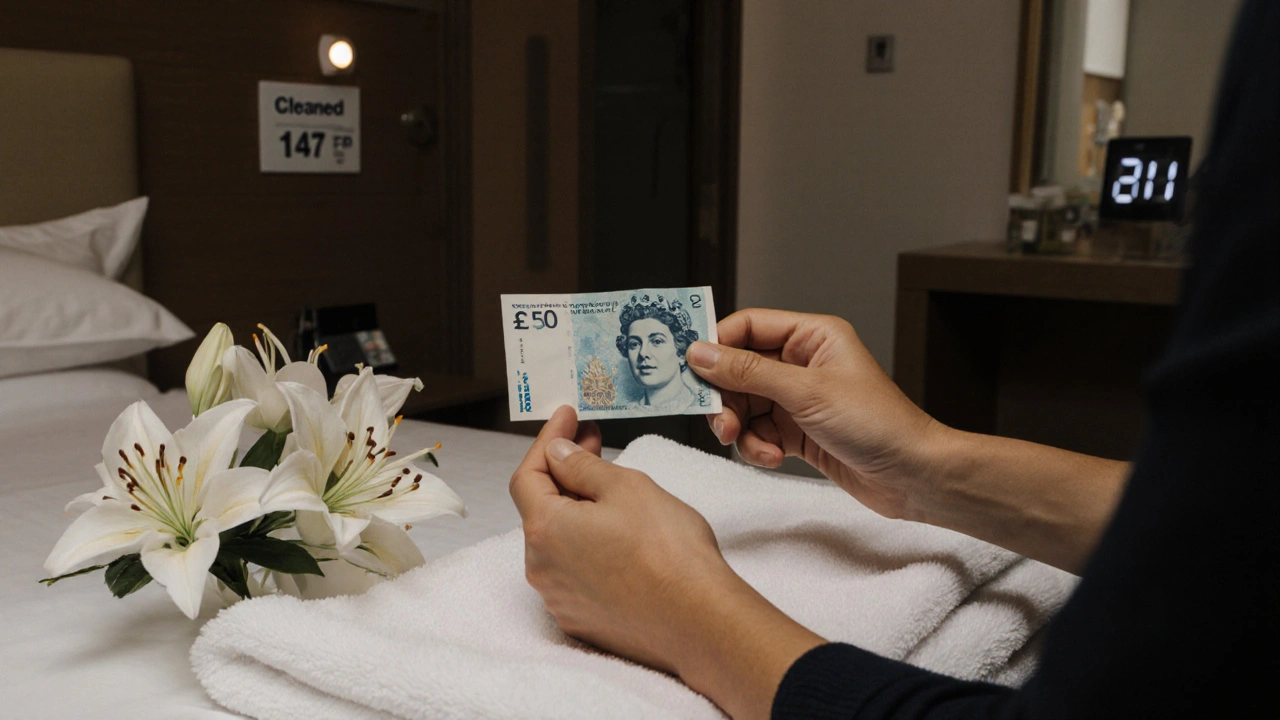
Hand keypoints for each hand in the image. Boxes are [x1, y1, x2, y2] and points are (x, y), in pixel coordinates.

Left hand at [510, 406, 826, 718]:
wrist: (701, 621)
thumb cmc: (670, 553)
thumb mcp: (627, 487)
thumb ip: (582, 466)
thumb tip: (558, 453)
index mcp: (545, 530)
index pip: (527, 476)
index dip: (546, 442)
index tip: (566, 418)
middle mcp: (542, 569)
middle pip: (540, 509)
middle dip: (564, 472)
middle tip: (591, 442)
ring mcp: (560, 599)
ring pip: (559, 542)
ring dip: (576, 510)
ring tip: (611, 488)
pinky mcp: (581, 619)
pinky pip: (574, 572)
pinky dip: (588, 546)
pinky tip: (618, 534)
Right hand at [686, 309, 940, 519]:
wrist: (914, 475)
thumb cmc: (880, 424)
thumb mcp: (807, 392)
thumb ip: (748, 372)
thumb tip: (702, 354)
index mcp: (812, 336)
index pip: (748, 327)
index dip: (717, 345)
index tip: (691, 368)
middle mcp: (802, 364)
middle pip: (738, 370)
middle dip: (725, 399)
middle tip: (721, 422)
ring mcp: (799, 399)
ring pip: (744, 406)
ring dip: (741, 429)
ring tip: (753, 446)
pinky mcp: (798, 432)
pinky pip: (758, 433)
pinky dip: (758, 447)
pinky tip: (774, 458)